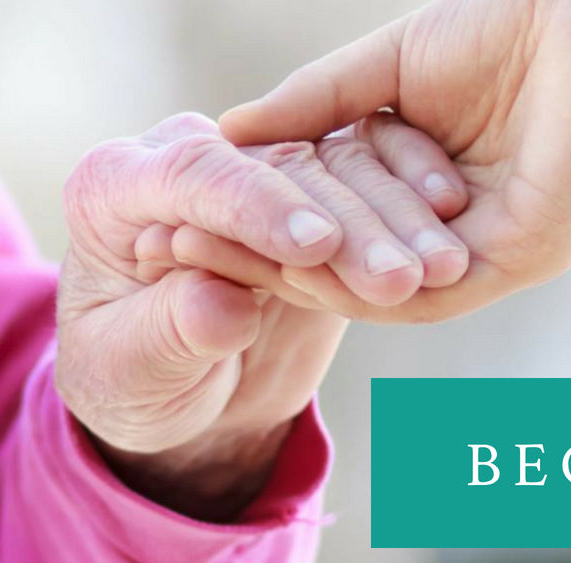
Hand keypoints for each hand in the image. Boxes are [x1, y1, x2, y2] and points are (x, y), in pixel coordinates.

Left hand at [55, 113, 460, 519]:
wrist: (164, 394)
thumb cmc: (128, 381)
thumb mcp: (130, 371)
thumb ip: (170, 332)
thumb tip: (221, 307)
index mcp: (118, 184)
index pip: (195, 175)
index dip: (259, 209)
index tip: (314, 247)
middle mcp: (191, 160)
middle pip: (280, 170)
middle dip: (347, 222)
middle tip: (400, 277)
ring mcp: (259, 175)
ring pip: (338, 174)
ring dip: (395, 222)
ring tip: (443, 273)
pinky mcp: (314, 199)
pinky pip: (372, 192)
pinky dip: (413, 216)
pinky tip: (452, 250)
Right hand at [199, 0, 570, 322]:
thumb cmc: (503, 27)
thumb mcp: (382, 70)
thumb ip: (313, 108)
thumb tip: (226, 137)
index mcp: (429, 197)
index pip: (332, 231)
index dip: (258, 230)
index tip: (181, 224)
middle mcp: (459, 237)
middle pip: (350, 267)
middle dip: (266, 263)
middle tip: (186, 255)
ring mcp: (493, 253)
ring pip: (384, 287)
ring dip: (307, 276)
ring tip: (231, 258)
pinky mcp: (525, 255)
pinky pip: (432, 290)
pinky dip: (364, 279)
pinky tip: (306, 259)